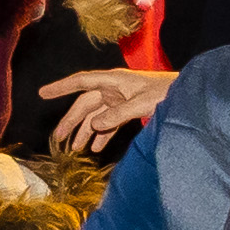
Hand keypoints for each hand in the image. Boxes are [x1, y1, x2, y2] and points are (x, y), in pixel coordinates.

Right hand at [46, 68, 164, 163]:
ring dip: (86, 131)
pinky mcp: (127, 109)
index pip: (81, 82)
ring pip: (95, 116)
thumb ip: (117, 115)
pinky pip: (109, 122)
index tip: (43, 93)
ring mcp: (120, 99)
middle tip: (58, 138)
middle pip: (85, 104)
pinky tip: (96, 147)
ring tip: (75, 149)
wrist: (187, 94)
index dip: (61, 87)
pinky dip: (102, 134)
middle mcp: (113, 88)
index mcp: (114, 80)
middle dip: (71, 121)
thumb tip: (94, 126)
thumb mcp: (142, 103)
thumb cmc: (166, 92)